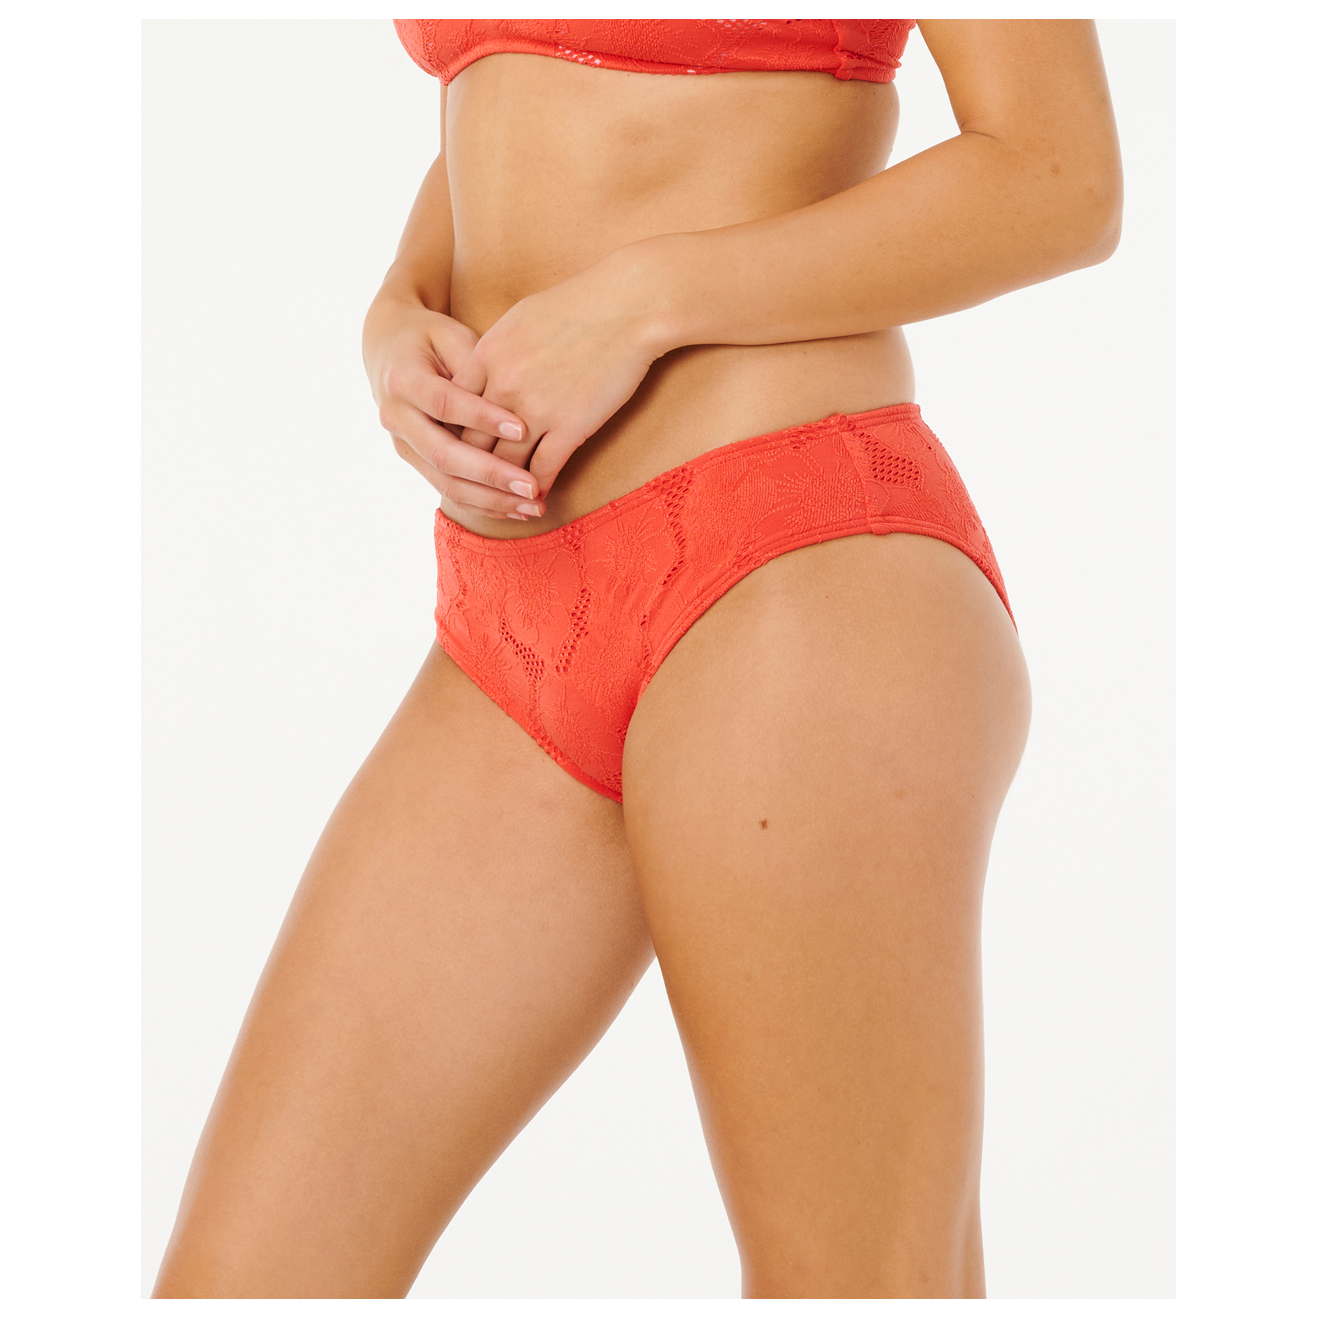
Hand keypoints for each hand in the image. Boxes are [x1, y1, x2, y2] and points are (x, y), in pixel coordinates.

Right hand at [362, 292, 545, 517]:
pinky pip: (449, 489)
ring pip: (445, 482)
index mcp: (402, 379)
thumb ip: (477, 366)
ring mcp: (403, 444)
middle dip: (491, 475)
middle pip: (444, 455)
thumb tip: (514, 399)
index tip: (523, 429)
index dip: (482, 418)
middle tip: (532, 487)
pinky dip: (484, 503)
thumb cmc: (432, 338)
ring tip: (533, 506)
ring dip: (491, 500)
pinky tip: (516, 509)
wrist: (390, 349)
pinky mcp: (416, 461)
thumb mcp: (452, 335)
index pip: (444, 404)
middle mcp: (395, 417)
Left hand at [449, 246, 671, 493]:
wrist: (627, 304)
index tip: (458, 451)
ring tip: (504, 503)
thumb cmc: (579, 303)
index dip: (453, 435)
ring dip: (502, 489)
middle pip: (471, 443)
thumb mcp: (520, 318)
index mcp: (486, 357)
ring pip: (504, 464)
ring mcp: (535, 410)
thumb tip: (487, 369)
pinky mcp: (569, 426)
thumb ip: (497, 350)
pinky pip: (543, 469)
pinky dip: (537, 489)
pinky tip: (538, 499)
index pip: (453, 410)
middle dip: (470, 469)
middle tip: (472, 487)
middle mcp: (502, 387)